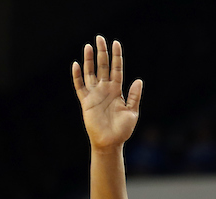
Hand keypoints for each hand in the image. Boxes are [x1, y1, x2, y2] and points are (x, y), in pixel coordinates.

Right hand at [72, 36, 142, 150]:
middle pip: (103, 67)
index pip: (116, 69)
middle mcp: (105, 90)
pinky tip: (76, 64)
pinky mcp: (86, 102)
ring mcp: (95, 94)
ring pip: (90, 73)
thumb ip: (134, 96)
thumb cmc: (122, 130)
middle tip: (100, 38)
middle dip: (102, 52)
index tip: (116, 43)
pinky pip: (80, 86)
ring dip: (89, 60)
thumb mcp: (132, 113)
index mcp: (117, 91)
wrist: (110, 142)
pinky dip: (77, 76)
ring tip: (88, 46)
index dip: (116, 57)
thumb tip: (138, 80)